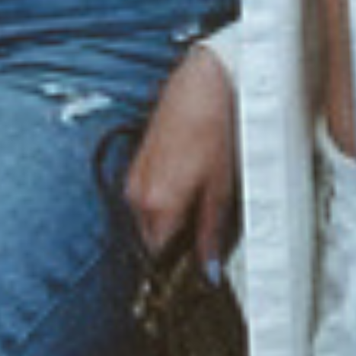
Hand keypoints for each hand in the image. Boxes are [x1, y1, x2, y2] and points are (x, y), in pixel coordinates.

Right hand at [123, 40, 239, 273]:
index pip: (159, 256)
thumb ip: (211, 232)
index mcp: (157, 206)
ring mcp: (133, 179)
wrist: (201, 85)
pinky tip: (186, 188)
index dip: (179, 263)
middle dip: (173, 244)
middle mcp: (136, 196)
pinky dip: (162, 203)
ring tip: (197, 207)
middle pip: (150, 240)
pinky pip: (144, 199)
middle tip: (202, 238)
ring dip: (167, 222)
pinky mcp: (136, 165)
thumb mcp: (222, 188)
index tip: (195, 265)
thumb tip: (208, 269)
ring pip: (146, 220)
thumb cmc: (213, 129)